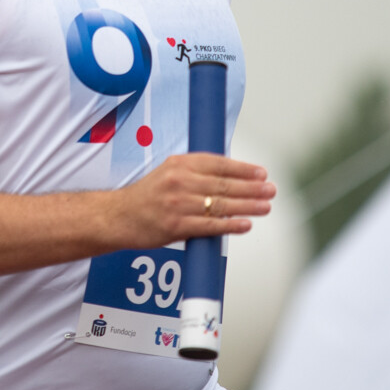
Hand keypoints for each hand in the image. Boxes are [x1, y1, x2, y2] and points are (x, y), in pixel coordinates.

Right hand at [111, 153, 275, 248]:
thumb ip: (196, 172)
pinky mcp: (176, 226)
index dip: (243, 169)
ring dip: (248, 206)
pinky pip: (209, 226)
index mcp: (179, 164)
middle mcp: (179, 181)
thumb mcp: (169, 173)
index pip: (218, 164)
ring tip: (266, 207)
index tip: (262, 173)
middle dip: (252, 188)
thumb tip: (231, 176)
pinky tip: (246, 225)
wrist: (118, 217)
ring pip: (221, 205)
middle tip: (272, 190)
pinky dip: (230, 225)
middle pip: (224, 184)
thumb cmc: (148, 196)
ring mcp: (178, 204)